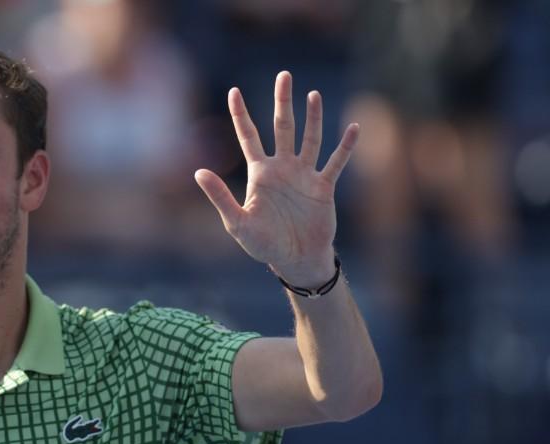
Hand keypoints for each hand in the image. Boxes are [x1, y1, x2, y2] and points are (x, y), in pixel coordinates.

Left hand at [195, 71, 357, 286]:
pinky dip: (344, 146)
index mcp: (259, 173)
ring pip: (309, 139)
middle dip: (282, 102)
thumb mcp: (237, 221)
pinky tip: (352, 128)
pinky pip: (335, 162)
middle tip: (284, 76)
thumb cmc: (263, 244)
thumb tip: (198, 171)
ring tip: (313, 94)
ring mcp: (304, 175)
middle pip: (282, 127)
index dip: (240, 114)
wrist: (294, 259)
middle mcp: (282, 168)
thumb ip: (219, 196)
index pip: (248, 136)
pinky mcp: (323, 186)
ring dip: (312, 117)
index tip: (233, 91)